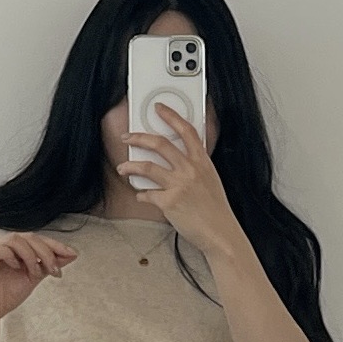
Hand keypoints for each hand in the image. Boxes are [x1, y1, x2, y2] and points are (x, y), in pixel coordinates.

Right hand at [0, 232, 76, 326]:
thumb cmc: (4, 295)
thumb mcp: (32, 279)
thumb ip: (49, 266)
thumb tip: (71, 255)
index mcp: (18, 249)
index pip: (39, 239)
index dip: (56, 245)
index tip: (72, 254)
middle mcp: (6, 246)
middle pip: (30, 237)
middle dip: (46, 252)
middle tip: (54, 269)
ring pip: (15, 239)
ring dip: (30, 255)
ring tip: (34, 272)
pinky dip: (10, 256)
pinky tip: (17, 267)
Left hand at [120, 104, 239, 256]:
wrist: (220, 233)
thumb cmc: (215, 210)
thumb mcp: (210, 180)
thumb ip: (195, 168)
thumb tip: (176, 162)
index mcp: (202, 161)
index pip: (186, 130)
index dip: (171, 116)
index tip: (159, 108)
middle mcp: (190, 169)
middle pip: (160, 143)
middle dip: (139, 137)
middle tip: (128, 137)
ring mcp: (179, 185)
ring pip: (146, 166)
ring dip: (130, 166)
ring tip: (123, 167)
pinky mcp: (169, 202)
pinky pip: (147, 194)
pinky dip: (141, 194)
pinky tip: (141, 195)